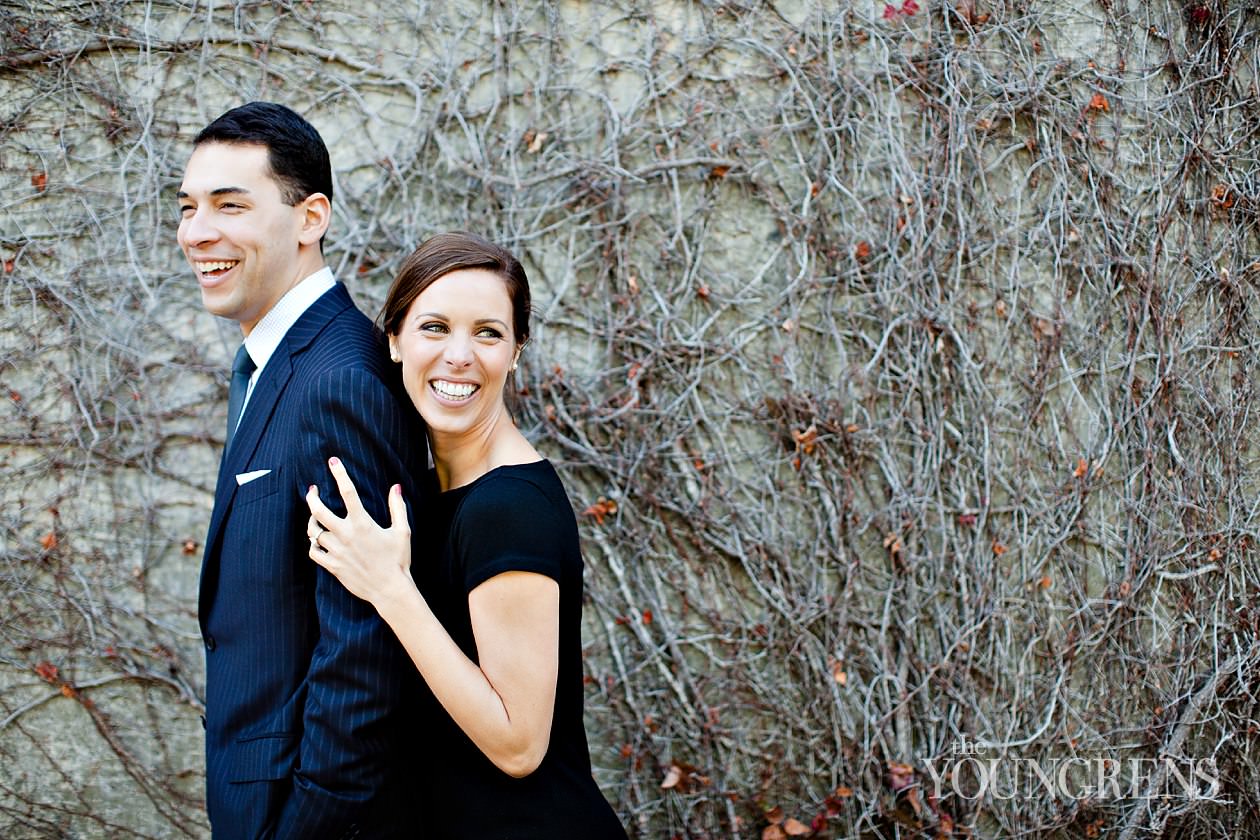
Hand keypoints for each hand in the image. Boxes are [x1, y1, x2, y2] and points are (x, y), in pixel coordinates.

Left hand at [306, 457, 413, 605]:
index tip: (333, 462)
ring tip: (316, 516)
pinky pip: (313, 552)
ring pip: (314, 531)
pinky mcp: (332, 566)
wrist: (389, 589)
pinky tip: (318, 541)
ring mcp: (336, 551)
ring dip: (313, 521)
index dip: (339, 474)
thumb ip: (397, 508)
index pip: (347, 492)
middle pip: (318, 511)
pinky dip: (313, 544)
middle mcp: (345, 535)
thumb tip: (395, 487)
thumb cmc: (398, 560)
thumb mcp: (402, 531)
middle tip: (313, 490)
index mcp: (362, 524)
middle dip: (312, 497)